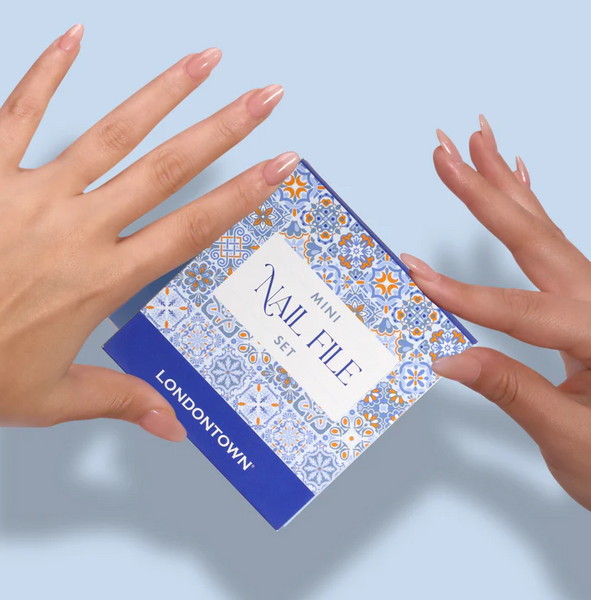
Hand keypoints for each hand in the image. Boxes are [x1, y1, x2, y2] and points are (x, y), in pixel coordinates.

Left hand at [0, 25, 298, 440]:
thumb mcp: (54, 398)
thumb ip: (122, 399)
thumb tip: (175, 429)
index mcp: (104, 280)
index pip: (192, 229)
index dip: (242, 195)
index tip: (278, 164)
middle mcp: (80, 229)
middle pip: (167, 170)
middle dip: (223, 128)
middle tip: (264, 96)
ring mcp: (33, 194)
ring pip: (112, 133)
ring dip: (163, 92)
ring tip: (204, 59)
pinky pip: (21, 113)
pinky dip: (47, 73)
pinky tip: (75, 37)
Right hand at [400, 116, 590, 510]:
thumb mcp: (569, 438)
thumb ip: (511, 390)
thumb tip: (449, 358)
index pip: (521, 311)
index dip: (464, 295)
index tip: (416, 276)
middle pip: (537, 240)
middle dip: (486, 193)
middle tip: (447, 153)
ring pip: (547, 231)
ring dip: (507, 187)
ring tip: (478, 145)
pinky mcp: (587, 300)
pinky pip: (556, 245)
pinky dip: (532, 210)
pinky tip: (519, 180)